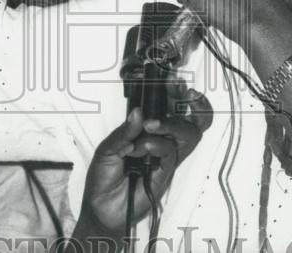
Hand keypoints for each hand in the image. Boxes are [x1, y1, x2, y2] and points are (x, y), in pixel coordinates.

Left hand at [76, 81, 211, 239]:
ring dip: (172, 124)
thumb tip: (139, 112)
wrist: (101, 209)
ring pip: (187, 133)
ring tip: (151, 127)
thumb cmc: (103, 178)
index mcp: (145, 129)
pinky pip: (172, 152)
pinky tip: (142, 148)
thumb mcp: (107, 149)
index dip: (175, 93)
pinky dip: (159, 145)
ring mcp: (165, 155)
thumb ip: (124, 132)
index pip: (167, 107)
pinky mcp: (166, 171)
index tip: (174, 82)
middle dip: (189, 102)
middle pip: (188, 117)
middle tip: (180, 93)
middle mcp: (159, 139)